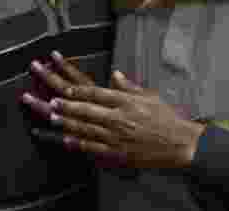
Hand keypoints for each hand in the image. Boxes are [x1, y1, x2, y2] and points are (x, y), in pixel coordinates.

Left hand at [21, 53, 204, 169]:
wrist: (180, 144)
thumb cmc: (166, 118)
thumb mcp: (149, 96)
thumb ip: (128, 86)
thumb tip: (114, 74)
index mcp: (125, 101)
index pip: (95, 93)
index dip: (76, 90)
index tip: (62, 87)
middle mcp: (119, 117)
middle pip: (85, 109)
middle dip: (64, 104)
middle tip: (47, 100)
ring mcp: (117, 136)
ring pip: (85, 128)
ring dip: (65, 122)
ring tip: (49, 116)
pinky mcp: (118, 153)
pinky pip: (93, 148)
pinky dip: (77, 143)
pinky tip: (65, 139)